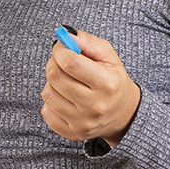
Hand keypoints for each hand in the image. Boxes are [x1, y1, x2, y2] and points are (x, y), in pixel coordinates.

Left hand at [40, 27, 141, 147]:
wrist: (123, 114)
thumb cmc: (112, 79)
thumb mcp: (108, 55)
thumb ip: (87, 41)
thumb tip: (65, 35)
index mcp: (107, 84)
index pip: (70, 63)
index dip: (60, 50)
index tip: (61, 47)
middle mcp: (95, 106)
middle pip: (55, 77)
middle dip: (53, 63)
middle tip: (61, 62)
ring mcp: (83, 122)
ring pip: (48, 93)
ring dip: (52, 83)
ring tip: (66, 81)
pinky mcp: (72, 133)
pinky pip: (46, 111)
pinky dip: (51, 101)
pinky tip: (65, 98)